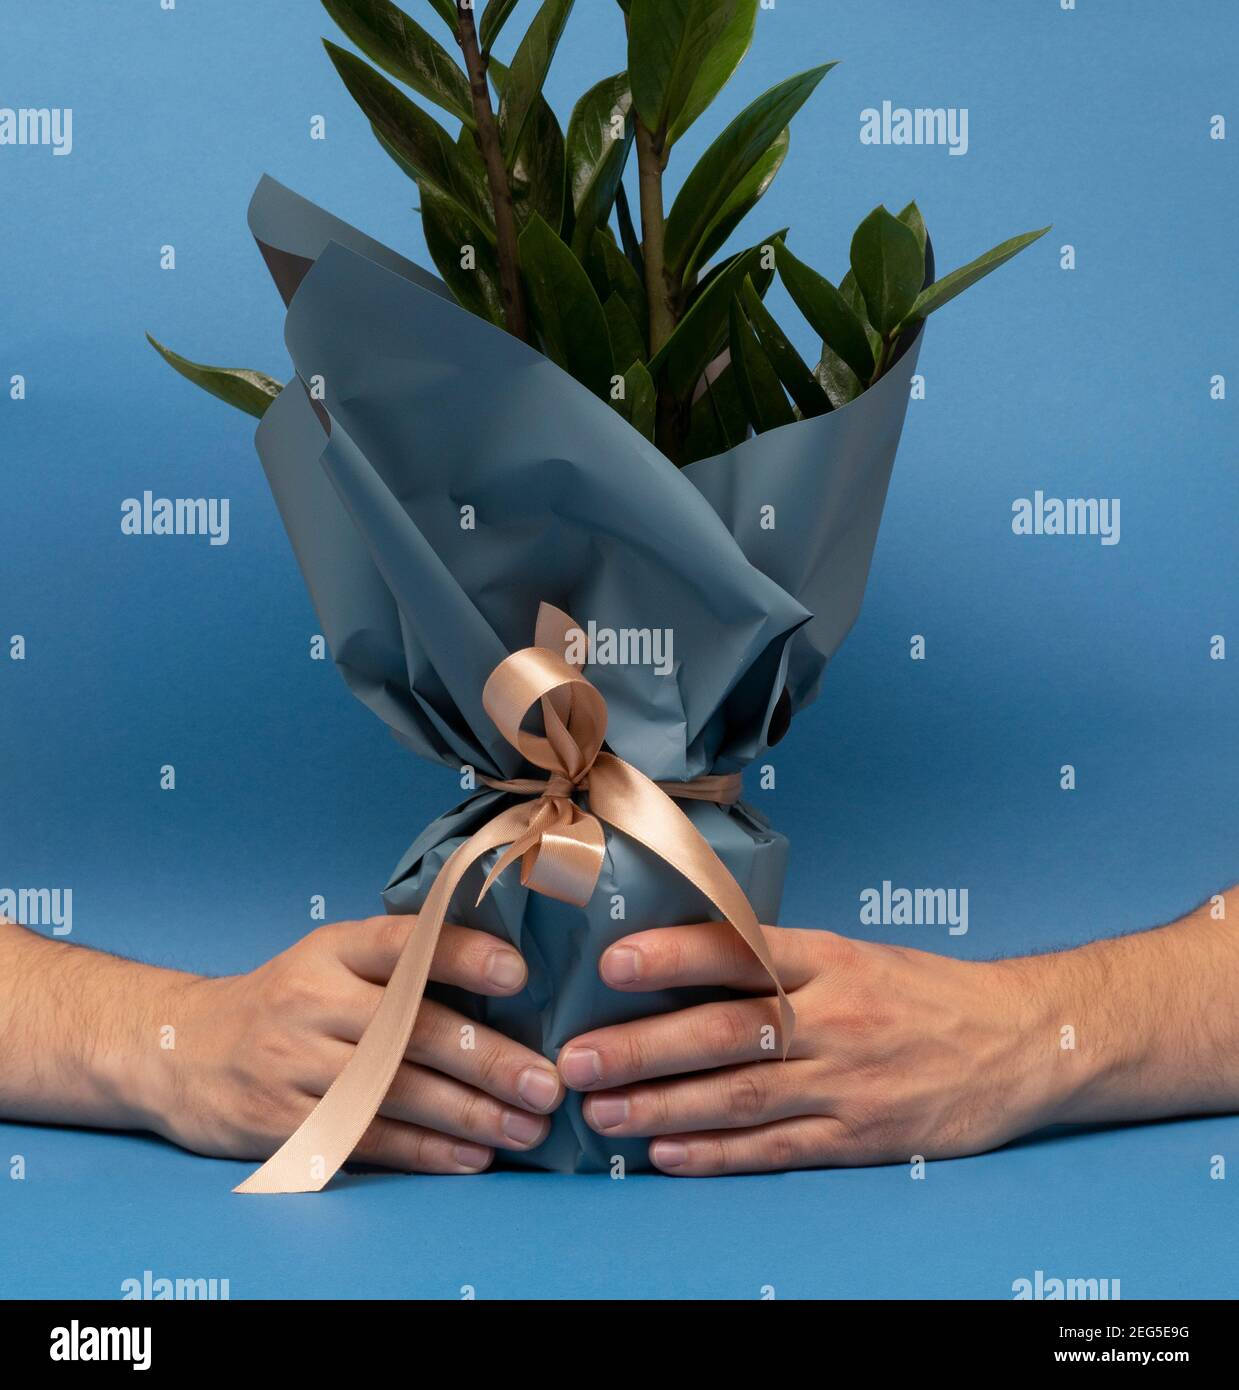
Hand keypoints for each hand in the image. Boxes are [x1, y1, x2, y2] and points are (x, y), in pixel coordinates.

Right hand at [143, 916, 563, 1173]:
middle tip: (548, 1082)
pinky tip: (472, 1156)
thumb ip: (400, 965)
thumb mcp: (330, 959)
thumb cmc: (287, 1001)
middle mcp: (310, 1001)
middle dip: (488, 1059)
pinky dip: (425, 1151)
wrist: (180, 1051)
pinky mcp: (279, 1124)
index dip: (462, 954)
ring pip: (394, 1091)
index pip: (403, 943)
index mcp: (332, 950)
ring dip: (469, 1114)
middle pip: (409, 1028)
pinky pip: (365, 1140)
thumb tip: (509, 982)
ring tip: (526, 1127)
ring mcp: (290, 1064)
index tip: (520, 972)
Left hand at [557, 924, 1060, 1175]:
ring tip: (601, 1111)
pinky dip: (718, 1154)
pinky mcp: (862, 1136)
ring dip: (663, 1106)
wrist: (1020, 1041)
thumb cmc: (923, 991)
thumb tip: (683, 959)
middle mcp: (835, 1016)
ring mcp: (848, 1081)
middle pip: (726, 1031)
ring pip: (741, 1095)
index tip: (613, 961)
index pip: (741, 950)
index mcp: (831, 958)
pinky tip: (668, 1155)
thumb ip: (779, 961)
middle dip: (643, 1047)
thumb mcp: (855, 952)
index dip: (674, 954)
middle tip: (577, 1059)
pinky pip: (777, 1148)